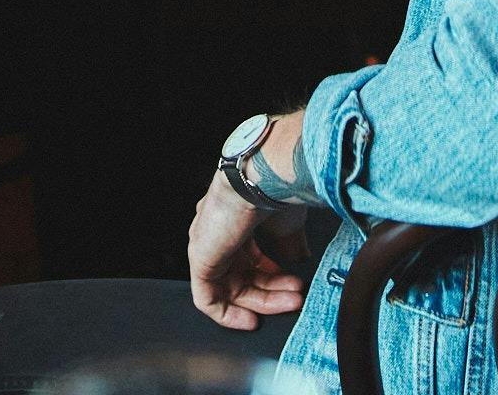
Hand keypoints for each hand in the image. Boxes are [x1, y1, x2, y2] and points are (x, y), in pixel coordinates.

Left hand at [188, 175, 307, 330]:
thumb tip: (297, 261)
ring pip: (231, 287)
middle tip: (297, 298)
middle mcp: (217, 230)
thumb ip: (289, 244)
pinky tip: (253, 319)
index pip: (249, 256)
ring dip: (262, 301)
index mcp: (235, 217)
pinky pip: (207, 299)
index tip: (294, 284)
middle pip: (243, 274)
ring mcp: (206, 245)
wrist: (262, 179)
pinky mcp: (199, 261)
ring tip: (292, 302)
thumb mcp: (287, 223)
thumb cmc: (274, 191)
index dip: (272, 275)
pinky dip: (229, 314)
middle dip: (273, 291)